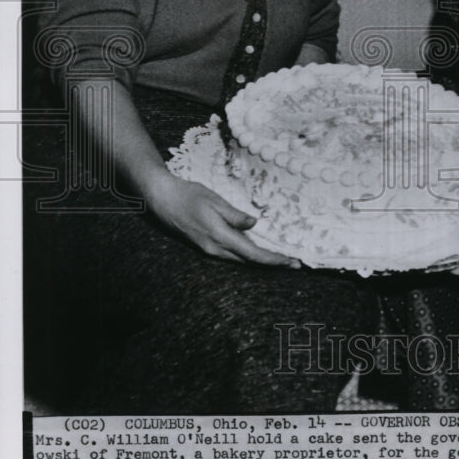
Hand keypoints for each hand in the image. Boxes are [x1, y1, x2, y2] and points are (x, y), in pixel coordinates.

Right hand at [147, 173, 299, 266]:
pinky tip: (258, 250)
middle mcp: (216, 249)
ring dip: (262, 260)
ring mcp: (210, 249)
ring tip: (282, 258)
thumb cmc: (189, 196)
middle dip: (273, 263)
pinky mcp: (207, 246)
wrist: (163, 200)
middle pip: (250, 261)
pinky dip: (249, 255)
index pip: (253, 254)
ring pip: (241, 260)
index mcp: (220, 237)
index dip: (274, 260)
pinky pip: (233, 255)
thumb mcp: (215, 201)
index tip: (292, 261)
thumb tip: (255, 224)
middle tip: (295, 262)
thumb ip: (235, 215)